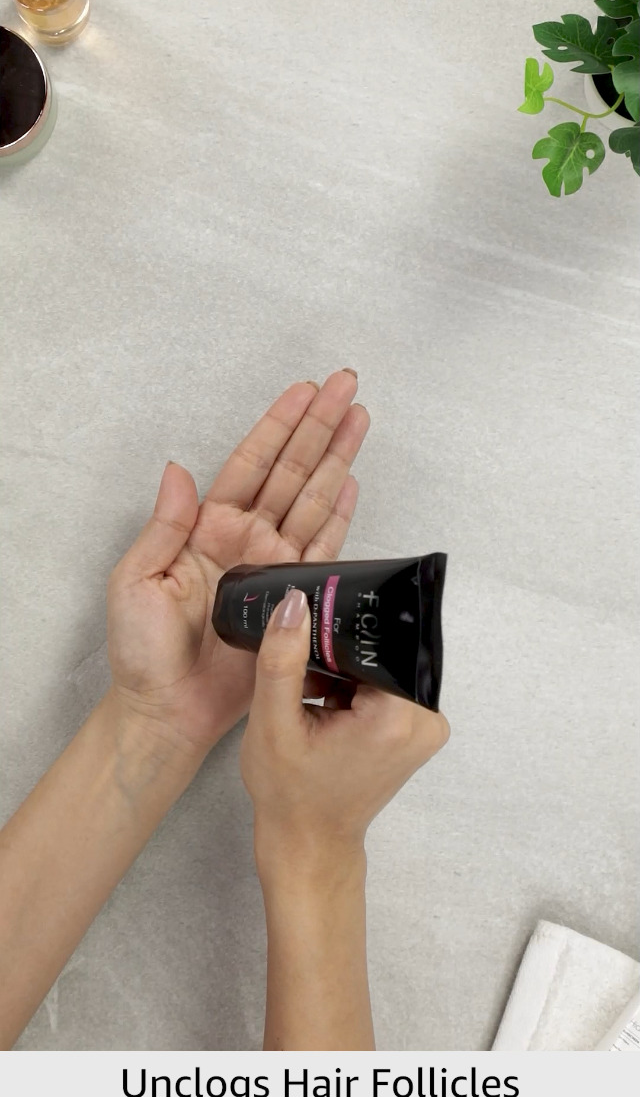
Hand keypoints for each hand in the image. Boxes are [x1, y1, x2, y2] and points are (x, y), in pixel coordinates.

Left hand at [106, 371, 368, 757]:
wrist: (168, 710)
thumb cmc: (141, 652)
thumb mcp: (135, 580)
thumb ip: (164, 526)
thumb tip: (178, 470)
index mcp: (207, 528)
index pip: (250, 464)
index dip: (278, 426)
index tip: (303, 391)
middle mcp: (245, 540)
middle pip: (291, 471)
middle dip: (319, 427)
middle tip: (346, 386)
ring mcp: (272, 567)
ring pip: (313, 499)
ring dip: (338, 459)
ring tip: (360, 420)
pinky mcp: (292, 598)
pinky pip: (324, 548)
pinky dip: (341, 516)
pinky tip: (353, 483)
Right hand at [241, 588, 449, 875]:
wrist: (309, 842)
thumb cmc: (290, 794)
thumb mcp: (274, 722)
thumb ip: (284, 659)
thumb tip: (296, 603)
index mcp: (398, 717)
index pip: (377, 640)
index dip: (339, 628)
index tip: (307, 634)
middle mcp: (425, 719)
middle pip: (382, 651)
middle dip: (340, 653)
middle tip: (305, 673)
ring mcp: (425, 726)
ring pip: (381, 665)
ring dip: (346, 670)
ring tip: (313, 695)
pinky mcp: (414, 729)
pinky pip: (385, 684)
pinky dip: (355, 686)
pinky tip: (326, 704)